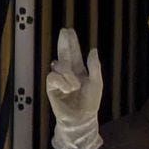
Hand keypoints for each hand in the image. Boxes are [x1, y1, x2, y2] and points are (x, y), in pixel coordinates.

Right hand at [46, 28, 103, 148]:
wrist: (82, 118)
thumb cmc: (90, 102)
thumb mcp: (97, 83)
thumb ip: (95, 67)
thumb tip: (93, 50)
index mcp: (80, 71)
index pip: (74, 53)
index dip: (71, 42)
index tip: (68, 30)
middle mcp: (68, 72)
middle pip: (64, 53)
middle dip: (64, 42)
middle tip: (65, 30)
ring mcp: (59, 79)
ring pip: (59, 65)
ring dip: (68, 74)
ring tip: (74, 86)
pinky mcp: (51, 87)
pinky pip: (53, 77)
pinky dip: (62, 82)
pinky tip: (68, 89)